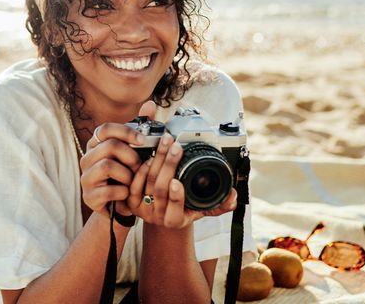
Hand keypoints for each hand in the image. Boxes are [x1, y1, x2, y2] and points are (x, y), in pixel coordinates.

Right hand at [78, 116, 146, 216]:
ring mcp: (86, 177)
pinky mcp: (89, 197)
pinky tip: (125, 194)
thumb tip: (150, 104)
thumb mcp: (135, 152)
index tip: (143, 140)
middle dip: (130, 156)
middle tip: (139, 165)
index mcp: (97, 144)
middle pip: (109, 146)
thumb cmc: (127, 175)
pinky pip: (108, 190)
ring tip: (132, 181)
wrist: (120, 207)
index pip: (106, 128)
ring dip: (127, 175)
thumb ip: (142, 129)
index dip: (125, 131)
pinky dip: (122, 192)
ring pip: (107, 166)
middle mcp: (87, 158)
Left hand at [124, 103, 236, 228]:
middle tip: (176, 146)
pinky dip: (142, 166)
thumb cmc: (186, 208)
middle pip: (159, 189)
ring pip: (147, 181)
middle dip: (168, 164)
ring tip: (166, 142)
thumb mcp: (203, 208)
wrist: (163, 213)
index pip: (175, 210)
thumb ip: (221, 203)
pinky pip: (134, 182)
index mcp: (176, 221)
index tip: (177, 182)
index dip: (176, 197)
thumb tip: (233, 196)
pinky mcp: (131, 200)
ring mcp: (142, 209)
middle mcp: (157, 217)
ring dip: (157, 159)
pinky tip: (151, 154)